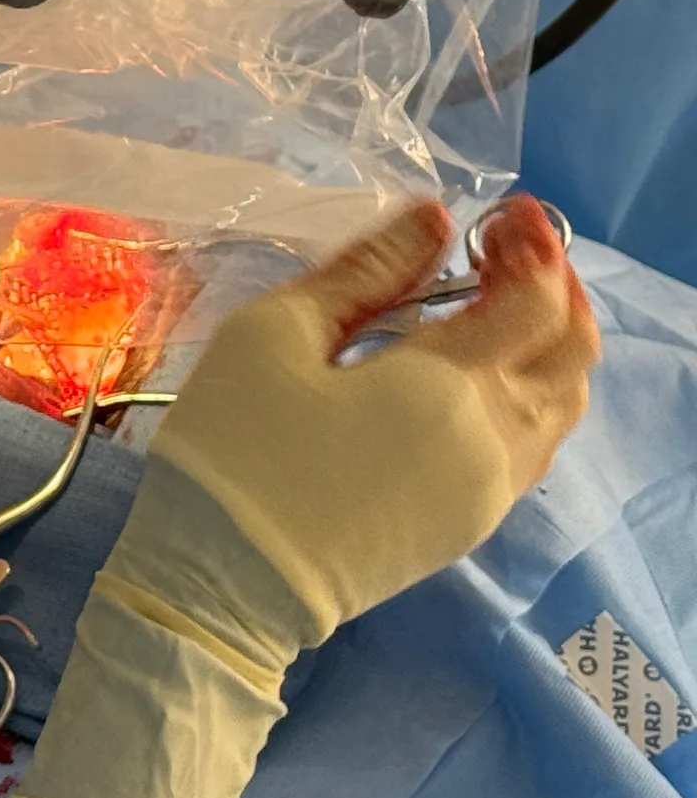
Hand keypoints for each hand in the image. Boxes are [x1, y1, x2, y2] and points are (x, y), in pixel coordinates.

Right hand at [14, 196, 599, 797]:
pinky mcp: (471, 523)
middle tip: (502, 248)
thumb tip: (434, 221)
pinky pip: (536, 443)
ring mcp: (490, 490)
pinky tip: (475, 371)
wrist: (223, 585)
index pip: (536, 299)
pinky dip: (531, 388)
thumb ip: (364, 272)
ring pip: (565, 401)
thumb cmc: (235, 449)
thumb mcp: (274, 335)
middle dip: (555, 284)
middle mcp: (494, 439)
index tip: (494, 212)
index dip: (530, 243)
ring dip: (550, 340)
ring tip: (495, 303)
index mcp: (448, 386)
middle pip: (573, 349)